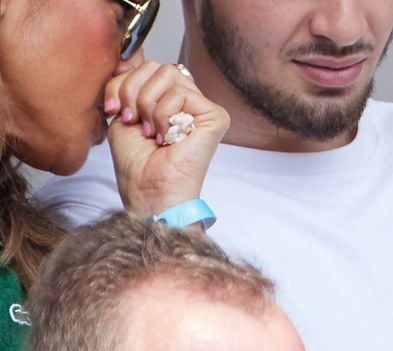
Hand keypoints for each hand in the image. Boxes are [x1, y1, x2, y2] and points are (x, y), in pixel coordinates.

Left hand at [104, 61, 229, 216]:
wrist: (150, 192)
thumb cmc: (138, 165)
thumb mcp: (122, 113)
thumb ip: (127, 82)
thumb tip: (130, 53)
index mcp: (167, 102)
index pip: (146, 68)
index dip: (124, 82)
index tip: (114, 110)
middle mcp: (188, 103)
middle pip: (157, 66)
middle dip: (133, 91)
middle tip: (133, 120)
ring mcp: (203, 109)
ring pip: (168, 74)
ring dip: (148, 104)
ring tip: (150, 131)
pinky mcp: (215, 116)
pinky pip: (181, 92)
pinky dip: (164, 114)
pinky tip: (167, 137)